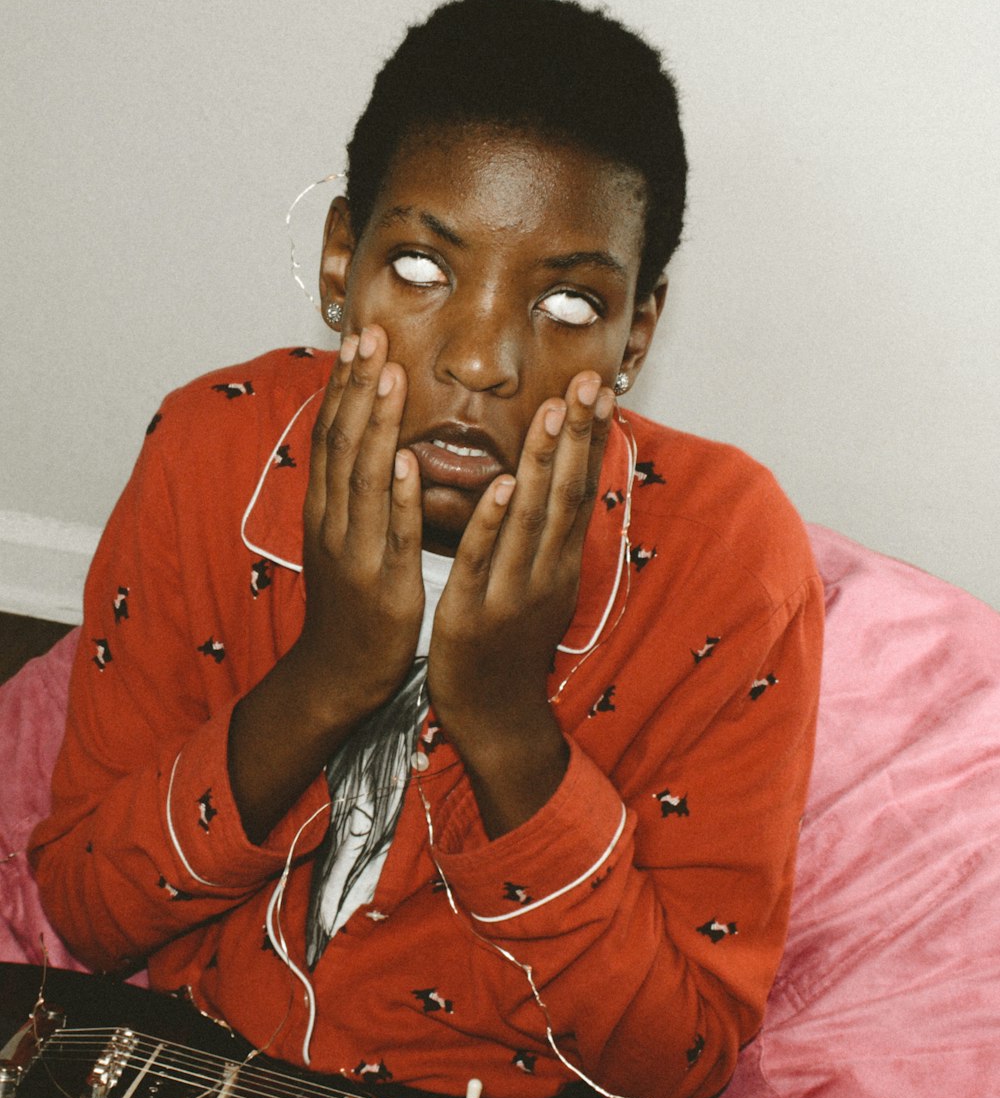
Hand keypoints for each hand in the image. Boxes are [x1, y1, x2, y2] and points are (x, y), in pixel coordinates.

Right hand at [296, 325, 424, 723]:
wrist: (337, 675)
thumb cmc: (350, 604)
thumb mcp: (343, 539)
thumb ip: (353, 493)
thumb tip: (370, 441)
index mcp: (326, 509)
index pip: (332, 433)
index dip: (344, 385)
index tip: (359, 339)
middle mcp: (333, 522)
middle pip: (342, 442)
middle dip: (358, 386)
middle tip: (371, 335)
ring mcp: (355, 552)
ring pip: (364, 478)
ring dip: (377, 425)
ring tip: (391, 377)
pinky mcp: (383, 584)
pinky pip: (393, 533)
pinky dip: (399, 497)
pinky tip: (408, 463)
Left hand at [427, 372, 614, 834]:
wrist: (493, 717)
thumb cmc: (508, 644)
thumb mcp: (538, 585)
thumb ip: (545, 536)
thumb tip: (556, 485)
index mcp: (559, 560)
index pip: (580, 487)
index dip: (590, 437)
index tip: (601, 388)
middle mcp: (546, 570)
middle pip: (567, 493)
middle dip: (578, 434)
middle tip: (591, 380)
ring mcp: (513, 592)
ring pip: (532, 518)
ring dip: (543, 464)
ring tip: (552, 412)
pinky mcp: (473, 613)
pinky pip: (483, 560)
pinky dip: (491, 523)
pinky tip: (499, 486)